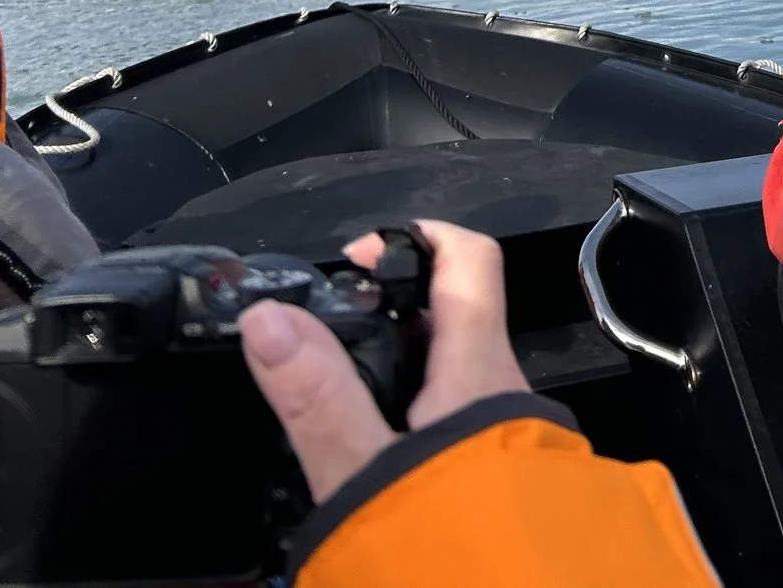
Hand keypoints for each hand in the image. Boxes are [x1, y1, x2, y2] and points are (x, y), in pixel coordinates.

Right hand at [242, 219, 530, 501]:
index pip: (471, 262)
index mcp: (482, 371)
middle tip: (323, 346)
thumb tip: (268, 319)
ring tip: (334, 410)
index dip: (420, 237)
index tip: (361, 254)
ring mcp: (514, 442)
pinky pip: (460, 434)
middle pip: (455, 325)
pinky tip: (374, 470)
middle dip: (392, 324)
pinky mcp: (508, 486)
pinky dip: (417, 430)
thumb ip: (318, 398)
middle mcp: (508, 396)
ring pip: (455, 385)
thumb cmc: (453, 545)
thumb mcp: (366, 474)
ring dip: (401, 383)